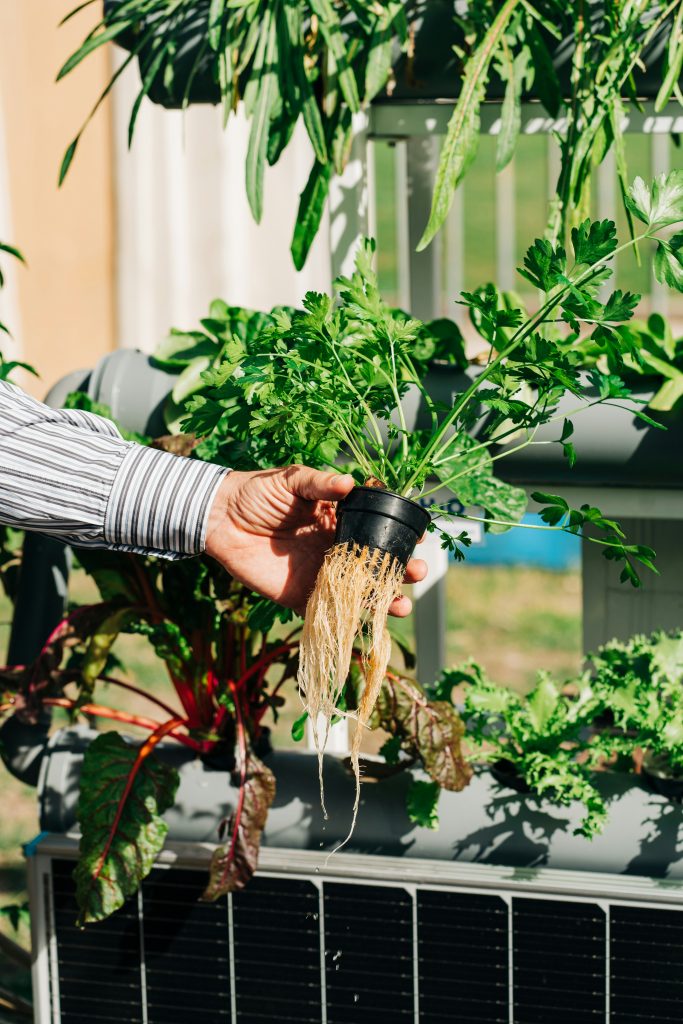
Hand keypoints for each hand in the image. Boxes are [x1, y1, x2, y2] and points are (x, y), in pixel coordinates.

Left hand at [205, 466, 426, 614]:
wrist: (219, 518)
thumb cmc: (257, 492)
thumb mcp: (291, 480)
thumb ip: (319, 483)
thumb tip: (349, 482)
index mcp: (340, 519)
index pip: (378, 528)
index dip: (400, 534)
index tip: (419, 538)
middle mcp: (336, 549)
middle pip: (376, 564)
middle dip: (401, 571)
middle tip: (417, 572)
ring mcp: (321, 575)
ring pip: (360, 592)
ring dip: (383, 600)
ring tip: (401, 605)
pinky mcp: (301, 597)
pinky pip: (328, 613)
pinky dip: (348, 621)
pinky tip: (367, 624)